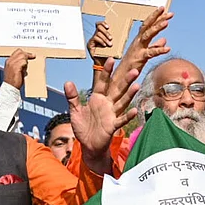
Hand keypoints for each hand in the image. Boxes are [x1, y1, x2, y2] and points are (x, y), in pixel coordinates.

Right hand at [3, 49, 34, 89]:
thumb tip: (26, 62)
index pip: (17, 52)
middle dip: (27, 55)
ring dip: (26, 61)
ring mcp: (12, 64)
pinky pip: (23, 62)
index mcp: (8, 61)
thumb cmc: (13, 81)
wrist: (10, 87)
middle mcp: (9, 61)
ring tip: (25, 68)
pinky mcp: (15, 67)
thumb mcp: (15, 70)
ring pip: (22, 56)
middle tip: (32, 57)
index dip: (25, 53)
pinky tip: (24, 70)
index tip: (31, 55)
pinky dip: (25, 65)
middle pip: (20, 52)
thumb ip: (19, 65)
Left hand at [65, 58, 140, 172]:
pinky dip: (127, 116)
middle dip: (125, 80)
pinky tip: (133, 111)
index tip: (110, 59)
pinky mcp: (112, 126)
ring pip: (122, 102)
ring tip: (137, 85)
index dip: (106, 72)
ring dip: (129, 94)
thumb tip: (67, 82)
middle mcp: (106, 104)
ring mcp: (111, 115)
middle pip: (117, 90)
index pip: (102, 82)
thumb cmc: (83, 127)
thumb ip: (72, 97)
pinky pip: (120, 120)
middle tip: (134, 70)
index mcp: (97, 98)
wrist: (88, 145)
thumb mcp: (75, 111)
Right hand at [87, 21, 112, 64]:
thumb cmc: (110, 53)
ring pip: (98, 33)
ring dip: (105, 38)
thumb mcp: (113, 44)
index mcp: (101, 34)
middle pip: (98, 27)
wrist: (104, 63)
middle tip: (111, 38)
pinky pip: (95, 39)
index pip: (99, 24)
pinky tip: (104, 45)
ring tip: (110, 44)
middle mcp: (96, 35)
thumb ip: (115, 39)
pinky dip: (101, 41)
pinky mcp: (90, 44)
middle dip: (106, 32)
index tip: (108, 27)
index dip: (103, 23)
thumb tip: (123, 33)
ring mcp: (92, 39)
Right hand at [109, 6, 171, 99]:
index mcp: (139, 40)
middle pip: (147, 26)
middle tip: (166, 10)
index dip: (156, 17)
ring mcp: (138, 49)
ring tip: (166, 22)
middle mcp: (138, 42)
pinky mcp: (139, 59)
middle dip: (156, 17)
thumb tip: (165, 39)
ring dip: (157, 28)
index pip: (148, 25)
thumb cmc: (131, 66)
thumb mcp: (144, 53)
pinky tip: (167, 48)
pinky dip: (159, 50)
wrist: (121, 78)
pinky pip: (150, 53)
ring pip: (147, 36)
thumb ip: (154, 46)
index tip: (164, 9)